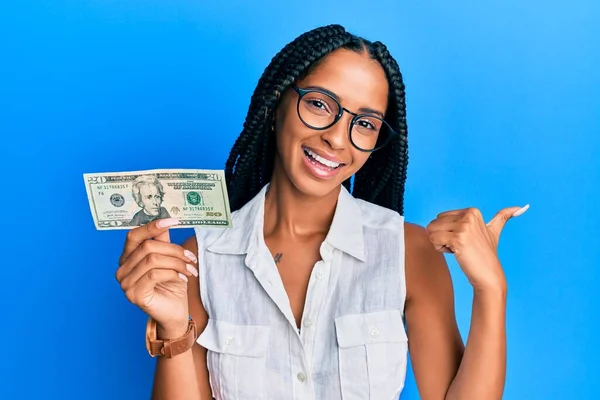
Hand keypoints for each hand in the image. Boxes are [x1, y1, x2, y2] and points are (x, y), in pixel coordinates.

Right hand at [115, 218, 198, 334]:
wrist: (175, 313)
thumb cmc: (171, 285)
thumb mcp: (169, 259)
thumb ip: (163, 241)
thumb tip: (166, 220)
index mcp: (127, 258)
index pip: (134, 235)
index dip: (152, 226)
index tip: (174, 220)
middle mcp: (122, 269)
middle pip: (148, 247)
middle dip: (174, 250)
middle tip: (192, 257)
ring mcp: (125, 283)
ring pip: (153, 259)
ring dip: (177, 262)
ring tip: (191, 269)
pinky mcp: (134, 294)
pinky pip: (154, 274)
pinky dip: (173, 273)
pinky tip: (183, 278)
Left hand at [426, 204, 528, 290]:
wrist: (488, 275)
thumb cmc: (486, 254)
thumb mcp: (494, 231)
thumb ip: (504, 217)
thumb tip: (523, 206)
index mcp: (472, 211)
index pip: (440, 217)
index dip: (448, 231)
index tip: (465, 241)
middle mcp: (468, 215)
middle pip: (434, 223)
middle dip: (442, 236)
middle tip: (461, 246)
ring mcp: (464, 226)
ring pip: (431, 230)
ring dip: (440, 243)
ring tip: (458, 249)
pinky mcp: (458, 238)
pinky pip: (434, 239)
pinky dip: (440, 249)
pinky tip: (456, 253)